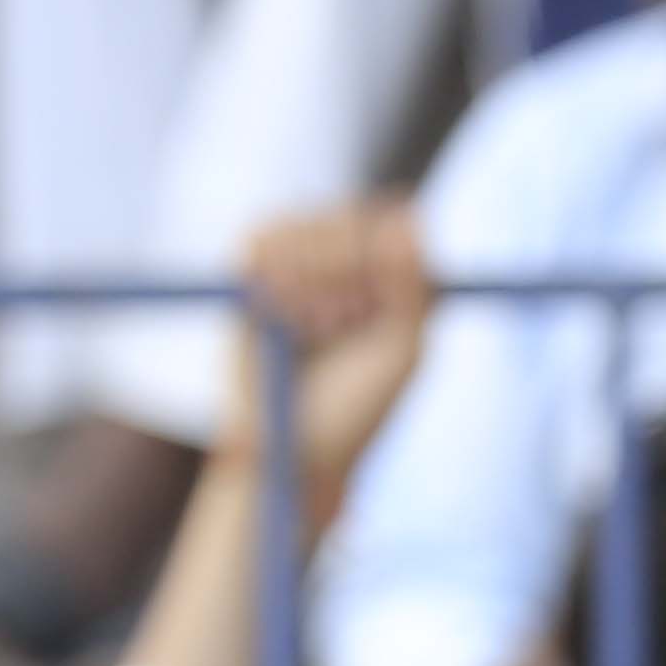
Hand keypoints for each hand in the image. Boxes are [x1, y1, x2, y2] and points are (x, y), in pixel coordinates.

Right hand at [223, 202, 440, 514]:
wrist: (294, 447)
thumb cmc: (359, 409)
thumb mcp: (403, 352)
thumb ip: (413, 288)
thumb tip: (409, 218)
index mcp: (392, 283)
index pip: (391, 224)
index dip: (378, 255)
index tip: (374, 303)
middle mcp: (347, 267)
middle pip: (348, 219)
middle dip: (345, 270)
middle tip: (339, 325)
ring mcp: (298, 267)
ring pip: (305, 225)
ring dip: (311, 278)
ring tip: (313, 330)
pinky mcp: (252, 275)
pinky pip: (261, 238)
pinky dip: (275, 273)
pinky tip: (281, 316)